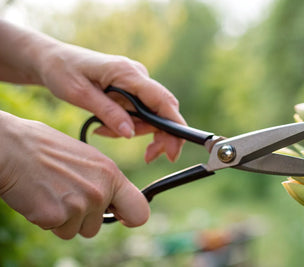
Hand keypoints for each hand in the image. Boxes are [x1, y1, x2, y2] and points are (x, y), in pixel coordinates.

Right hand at [0, 112, 149, 238]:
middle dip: (84, 220)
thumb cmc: (44, 147)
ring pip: (76, 230)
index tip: (118, 216)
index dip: (129, 218)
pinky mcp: (55, 216)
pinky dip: (46, 219)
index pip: (140, 210)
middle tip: (68, 199)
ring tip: (51, 192)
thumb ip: (103, 179)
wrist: (9, 147)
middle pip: (98, 226)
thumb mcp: (86, 158)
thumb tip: (112, 198)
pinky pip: (56, 230)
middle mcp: (100, 191)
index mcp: (111, 174)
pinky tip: (39, 197)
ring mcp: (79, 205)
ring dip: (64, 219)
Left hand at [36, 43, 185, 162]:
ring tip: (103, 132)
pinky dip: (128, 124)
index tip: (173, 151)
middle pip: (163, 110)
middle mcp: (138, 75)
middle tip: (148, 157)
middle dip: (160, 136)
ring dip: (136, 131)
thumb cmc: (62, 71)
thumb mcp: (79, 94)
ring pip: (151, 114)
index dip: (174, 127)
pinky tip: (104, 127)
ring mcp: (137, 81)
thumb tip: (131, 133)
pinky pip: (140, 111)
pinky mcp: (132, 87)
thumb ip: (108, 113)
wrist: (51, 58)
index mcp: (128, 73)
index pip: (163, 101)